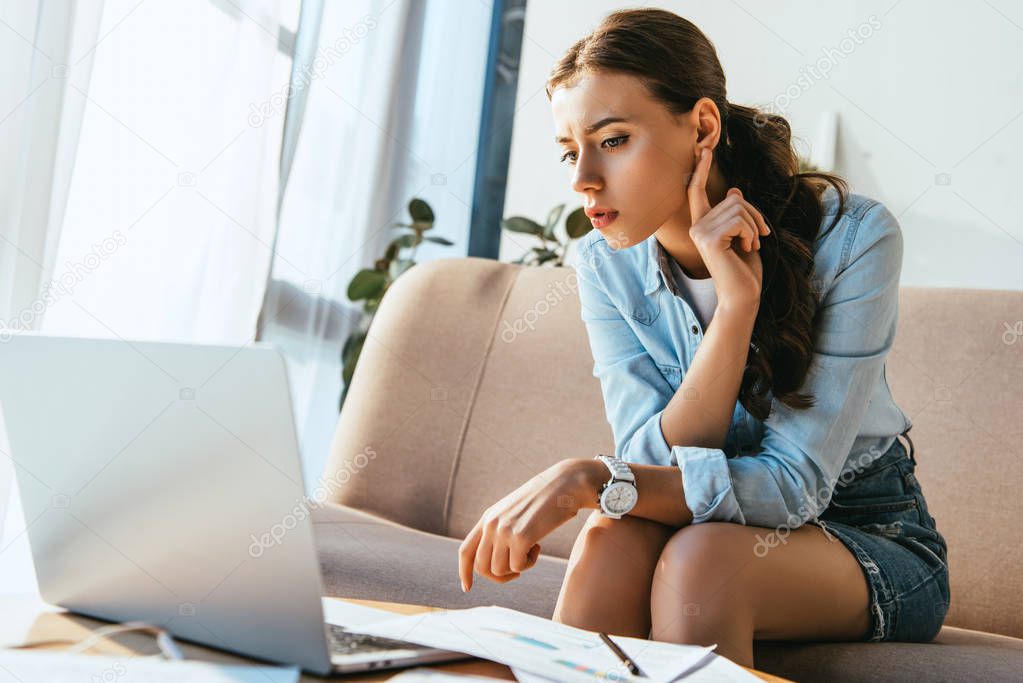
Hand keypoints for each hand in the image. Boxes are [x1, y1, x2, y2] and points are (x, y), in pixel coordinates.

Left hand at [458, 460, 590, 591]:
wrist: (565, 484)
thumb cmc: (544, 501)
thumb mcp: (515, 513)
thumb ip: (501, 531)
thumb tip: (495, 564)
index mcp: (487, 517)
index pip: (466, 550)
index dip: (464, 572)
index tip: (467, 588)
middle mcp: (491, 524)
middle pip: (482, 567)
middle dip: (500, 576)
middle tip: (518, 569)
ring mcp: (504, 530)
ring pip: (499, 570)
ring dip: (517, 568)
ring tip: (531, 550)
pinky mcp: (520, 537)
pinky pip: (518, 567)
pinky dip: (529, 564)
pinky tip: (538, 547)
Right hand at [686, 147, 769, 310]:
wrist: (742, 295)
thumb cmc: (744, 269)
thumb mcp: (745, 236)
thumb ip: (738, 215)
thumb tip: (734, 191)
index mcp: (703, 225)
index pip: (697, 192)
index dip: (701, 170)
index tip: (704, 150)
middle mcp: (697, 226)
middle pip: (733, 199)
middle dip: (754, 215)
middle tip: (760, 237)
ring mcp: (700, 232)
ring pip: (738, 208)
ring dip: (754, 226)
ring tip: (753, 245)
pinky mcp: (708, 239)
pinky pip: (738, 220)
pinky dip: (751, 233)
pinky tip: (748, 249)